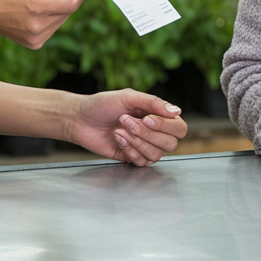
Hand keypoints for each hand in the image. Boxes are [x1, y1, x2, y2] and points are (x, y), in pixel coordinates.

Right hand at [0, 0, 87, 49]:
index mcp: (36, 7)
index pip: (71, 3)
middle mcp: (37, 26)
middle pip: (68, 11)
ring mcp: (36, 37)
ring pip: (62, 20)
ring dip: (58, 10)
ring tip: (36, 2)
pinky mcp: (34, 44)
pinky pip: (52, 29)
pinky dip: (49, 20)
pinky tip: (32, 14)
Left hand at [68, 89, 187, 165]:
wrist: (80, 119)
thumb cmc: (103, 105)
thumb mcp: (128, 97)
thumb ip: (153, 103)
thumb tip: (177, 111)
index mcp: (158, 115)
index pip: (179, 128)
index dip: (165, 126)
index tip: (146, 119)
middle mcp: (155, 132)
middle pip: (170, 144)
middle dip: (147, 135)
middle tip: (126, 122)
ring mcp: (144, 146)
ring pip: (156, 155)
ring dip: (136, 142)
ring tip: (119, 130)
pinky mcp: (132, 157)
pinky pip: (142, 162)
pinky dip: (129, 151)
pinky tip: (118, 140)